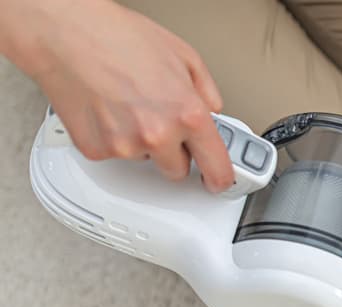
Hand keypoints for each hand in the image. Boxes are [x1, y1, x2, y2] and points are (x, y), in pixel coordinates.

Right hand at [0, 0, 234, 191]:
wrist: (64, 33)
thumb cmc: (118, 36)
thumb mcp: (183, 55)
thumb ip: (207, 91)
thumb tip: (214, 111)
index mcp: (188, 114)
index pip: (217, 168)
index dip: (220, 178)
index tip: (219, 182)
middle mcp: (158, 135)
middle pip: (178, 170)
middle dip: (174, 152)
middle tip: (159, 120)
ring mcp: (126, 146)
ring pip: (145, 161)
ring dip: (141, 143)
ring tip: (127, 104)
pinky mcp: (97, 150)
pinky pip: (114, 154)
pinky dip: (112, 138)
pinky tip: (107, 109)